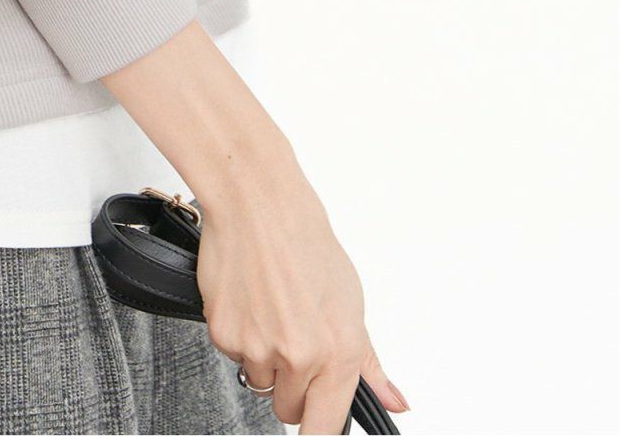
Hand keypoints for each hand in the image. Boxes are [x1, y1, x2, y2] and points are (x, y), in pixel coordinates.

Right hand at [194, 137, 409, 432]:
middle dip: (292, 385)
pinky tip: (250, 301)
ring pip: (259, 382)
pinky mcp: (224, 333)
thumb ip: (370, 363)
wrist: (258, 205)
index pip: (323, 428)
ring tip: (271, 312)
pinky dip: (239, 335)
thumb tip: (395, 402)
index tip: (314, 425)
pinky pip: (233, 354)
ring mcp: (258, 348)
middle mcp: (300, 356)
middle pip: (289, 410)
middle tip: (294, 340)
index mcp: (339, 352)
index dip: (316, 429)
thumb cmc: (305, 244)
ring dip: (264, 359)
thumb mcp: (351, 303)